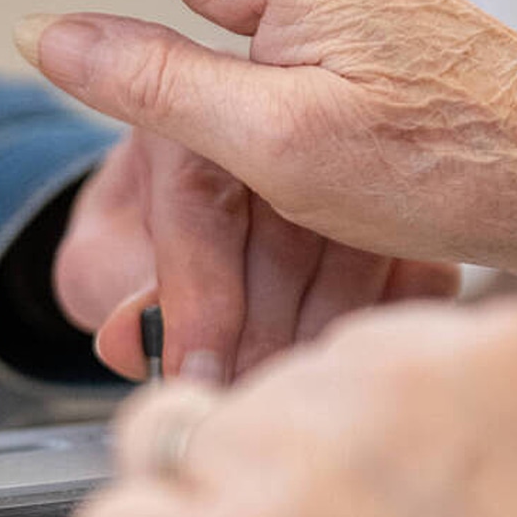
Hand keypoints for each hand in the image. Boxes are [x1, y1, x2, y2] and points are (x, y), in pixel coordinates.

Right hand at [47, 298, 516, 516]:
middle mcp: (312, 457)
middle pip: (170, 430)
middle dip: (199, 492)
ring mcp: (409, 390)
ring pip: (275, 380)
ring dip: (299, 438)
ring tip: (382, 515)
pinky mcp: (501, 352)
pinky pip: (379, 347)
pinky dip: (390, 400)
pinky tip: (440, 469)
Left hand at [55, 129, 457, 380]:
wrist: (177, 213)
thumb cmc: (137, 239)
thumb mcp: (101, 259)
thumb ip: (109, 289)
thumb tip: (128, 339)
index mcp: (183, 124)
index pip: (197, 203)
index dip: (196, 299)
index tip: (192, 374)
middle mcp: (268, 120)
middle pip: (285, 229)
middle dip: (262, 332)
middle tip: (245, 397)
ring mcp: (343, 157)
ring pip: (355, 248)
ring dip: (324, 335)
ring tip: (290, 396)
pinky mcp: (398, 197)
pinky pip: (415, 259)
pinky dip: (389, 321)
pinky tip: (354, 368)